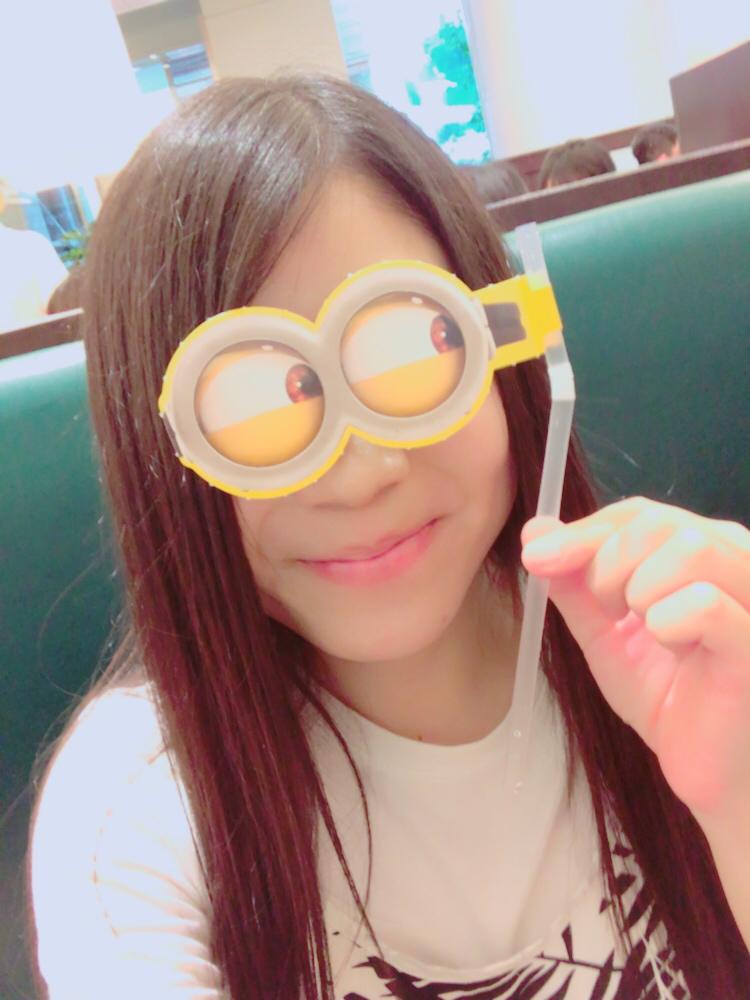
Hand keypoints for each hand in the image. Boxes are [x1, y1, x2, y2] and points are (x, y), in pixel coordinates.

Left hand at [521, 497, 749, 830]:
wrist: (712, 770)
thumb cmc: (671, 697)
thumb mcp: (606, 634)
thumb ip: (573, 584)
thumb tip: (534, 532)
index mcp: (706, 550)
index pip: (638, 514)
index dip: (583, 532)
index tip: (537, 556)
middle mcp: (739, 559)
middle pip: (656, 523)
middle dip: (607, 567)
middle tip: (610, 615)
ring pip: (689, 547)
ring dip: (639, 591)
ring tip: (646, 630)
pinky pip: (703, 604)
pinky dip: (667, 624)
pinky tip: (677, 651)